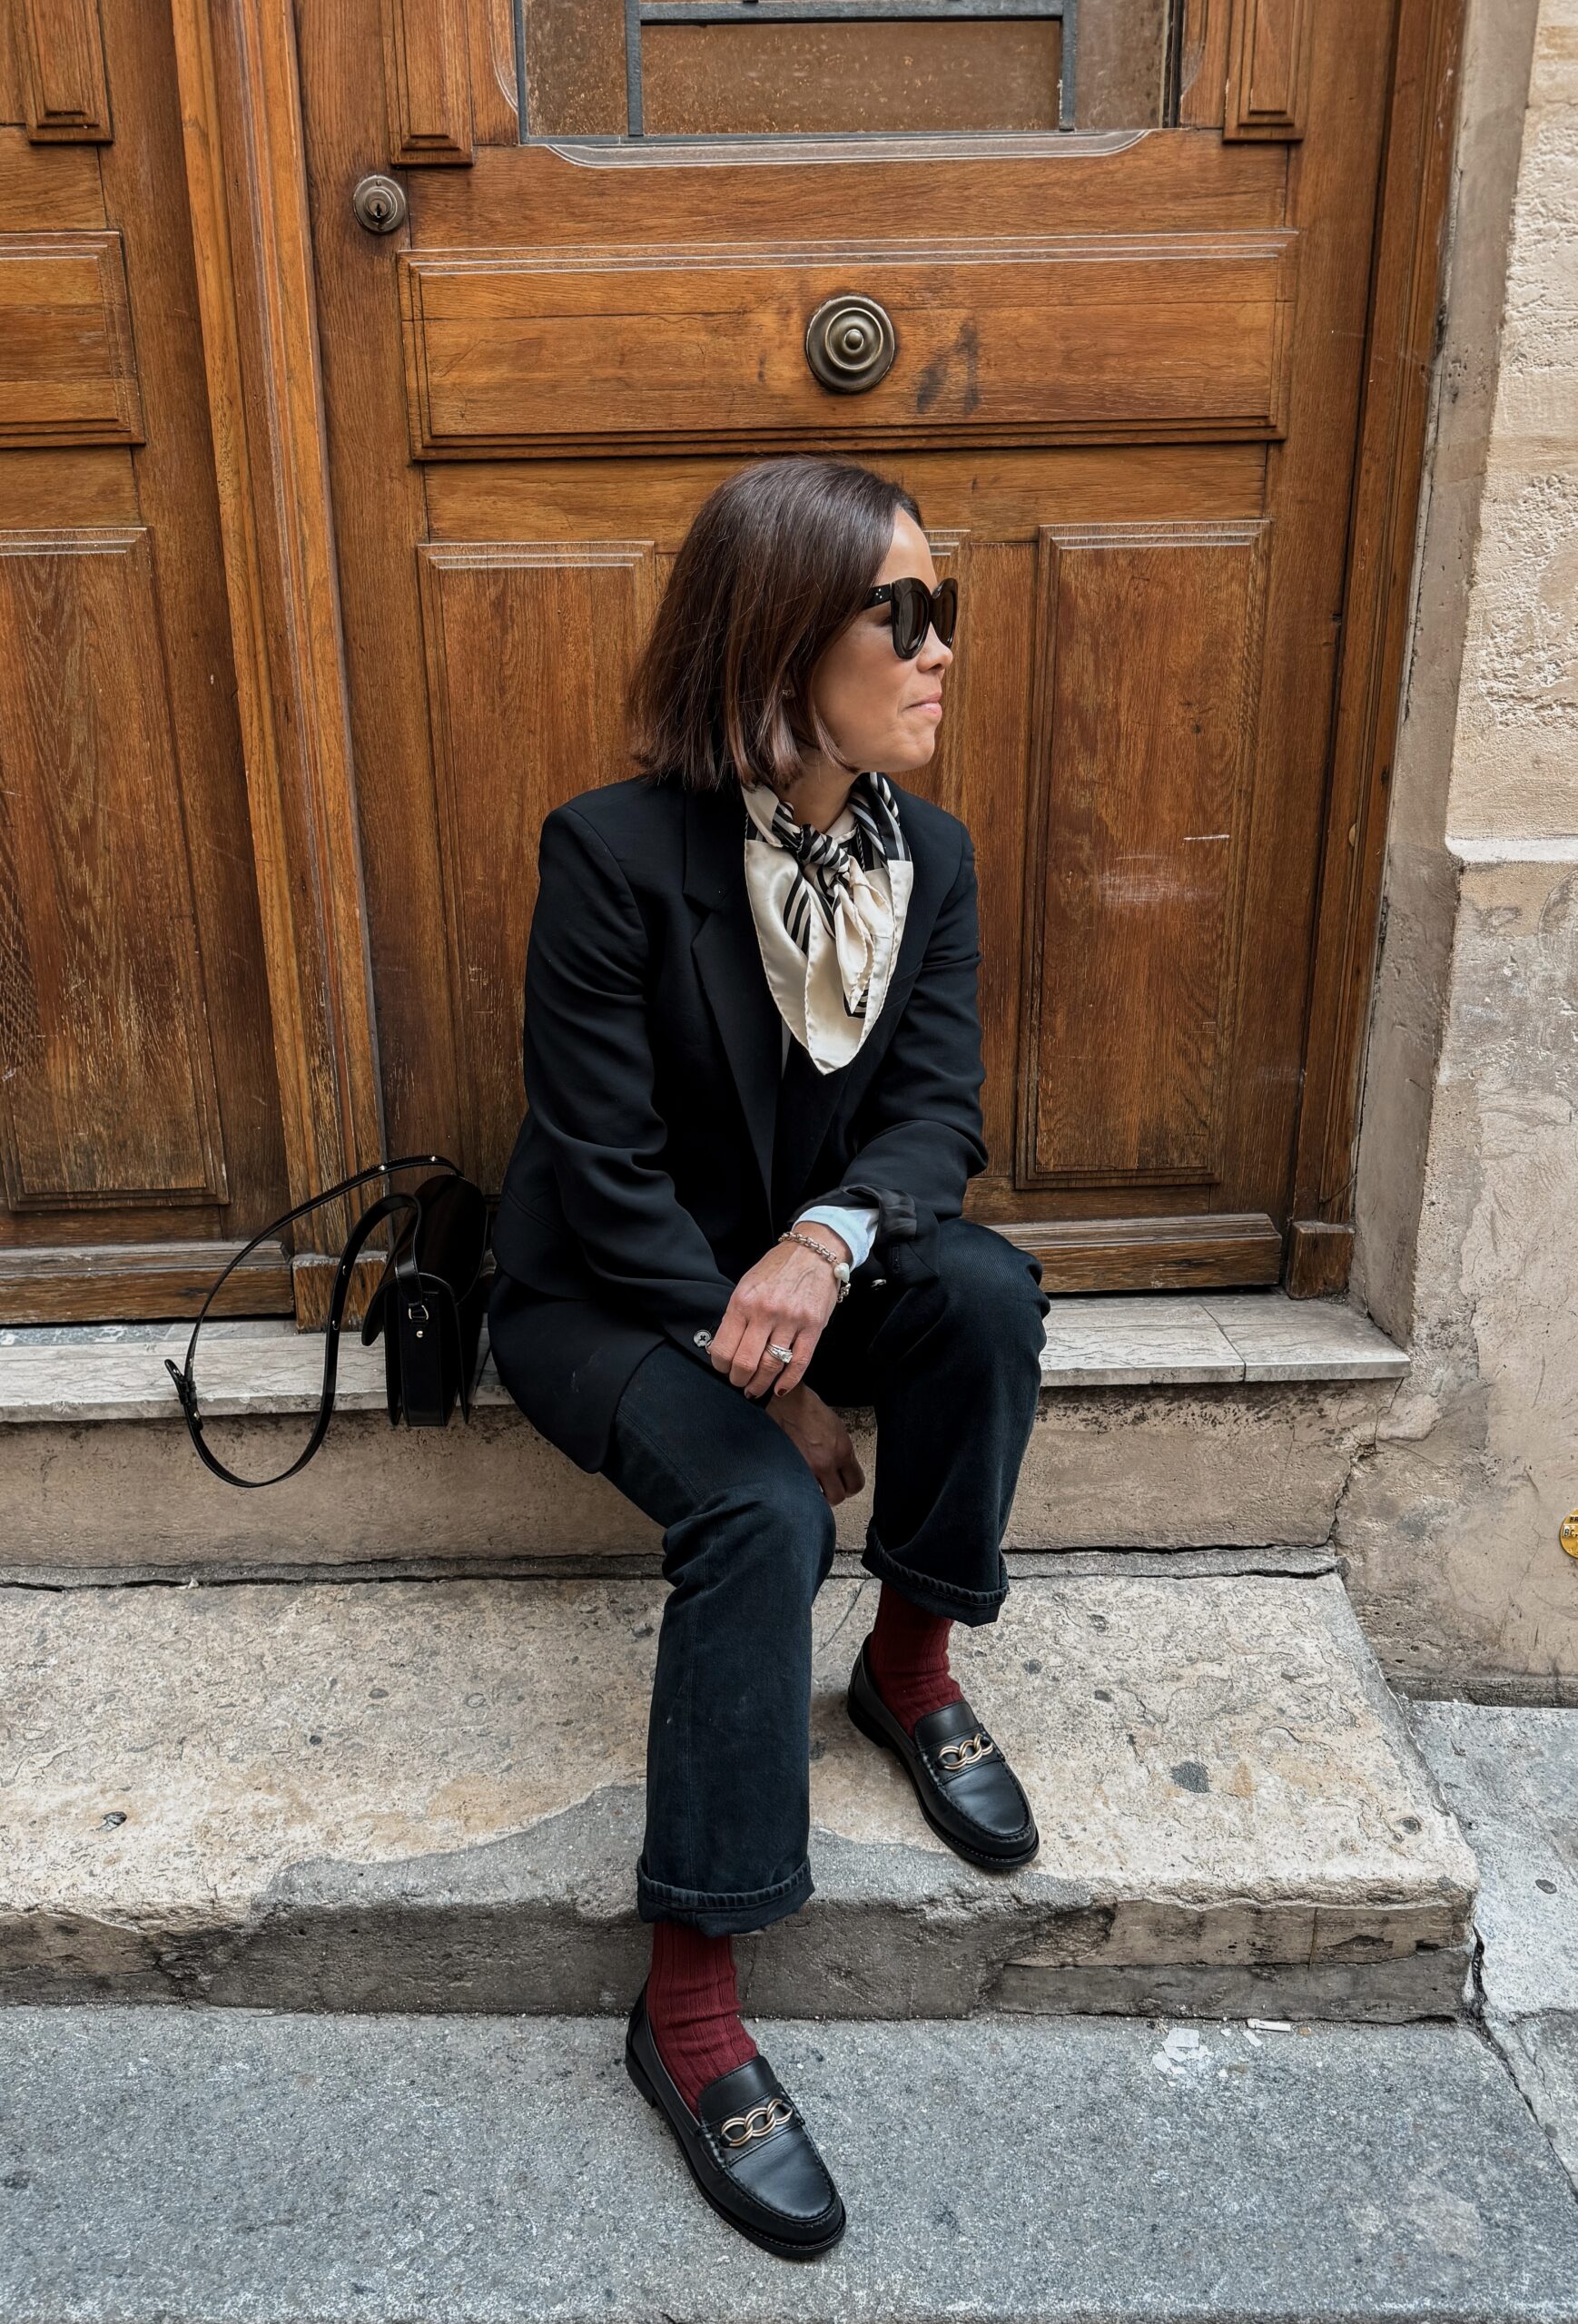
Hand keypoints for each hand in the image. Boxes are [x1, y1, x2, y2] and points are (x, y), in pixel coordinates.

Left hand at [706, 1227, 849, 1398]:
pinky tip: (780, 1387)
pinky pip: (799, 1362)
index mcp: (743, 1301)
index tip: (723, 1368)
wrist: (813, 1251)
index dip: (720, 1366)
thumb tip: (724, 1348)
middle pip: (745, 1362)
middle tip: (739, 1382)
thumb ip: (737, 1315)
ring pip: (771, 1366)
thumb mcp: (747, 1285)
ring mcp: (791, 1320)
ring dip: (760, 1384)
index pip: (723, 1348)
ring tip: (755, 1388)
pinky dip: (788, 1380)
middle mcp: (765, 1312)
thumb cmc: (778, 1268)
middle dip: (739, 1379)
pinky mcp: (813, 1327)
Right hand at [767, 1382, 865, 1505]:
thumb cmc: (808, 1409)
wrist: (785, 1402)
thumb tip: (842, 1467)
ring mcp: (807, 1468)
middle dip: (833, 1493)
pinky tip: (796, 1478)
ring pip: (816, 1497)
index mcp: (843, 1451)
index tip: (844, 1485)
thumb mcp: (837, 1428)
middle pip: (837, 1497)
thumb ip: (842, 1451)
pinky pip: (798, 1488)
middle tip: (826, 1487)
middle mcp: (827, 1463)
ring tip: (810, 1482)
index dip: (849, 1487)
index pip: (856, 1484)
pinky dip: (798, 1486)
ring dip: (814, 1493)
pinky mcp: (790, 1468)